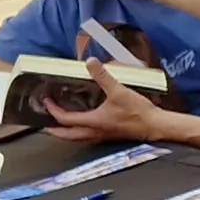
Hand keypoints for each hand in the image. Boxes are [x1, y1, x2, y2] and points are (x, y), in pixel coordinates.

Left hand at [45, 63, 166, 142]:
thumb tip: (90, 62)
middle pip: (67, 136)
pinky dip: (77, 132)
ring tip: (59, 125)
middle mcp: (93, 132)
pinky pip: (86, 136)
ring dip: (65, 133)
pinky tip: (81, 124)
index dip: (53, 110)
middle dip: (54, 130)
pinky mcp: (108, 136)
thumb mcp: (119, 91)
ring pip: (76, 138)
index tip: (46, 101)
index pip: (65, 119)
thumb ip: (103, 76)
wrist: (155, 126)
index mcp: (92, 122)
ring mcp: (101, 136)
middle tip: (45, 123)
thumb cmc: (137, 111)